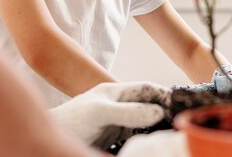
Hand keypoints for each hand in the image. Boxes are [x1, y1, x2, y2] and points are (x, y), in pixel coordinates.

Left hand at [49, 82, 169, 147]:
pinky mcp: (112, 138)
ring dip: (157, 126)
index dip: (164, 93)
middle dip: (164, 110)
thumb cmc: (71, 120)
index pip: (145, 88)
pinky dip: (146, 138)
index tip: (181, 103)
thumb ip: (128, 111)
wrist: (50, 137)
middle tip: (181, 120)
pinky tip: (152, 143)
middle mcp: (117, 105)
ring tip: (171, 132)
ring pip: (143, 121)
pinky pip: (135, 136)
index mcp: (114, 92)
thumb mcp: (101, 113)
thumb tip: (158, 111)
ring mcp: (115, 121)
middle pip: (147, 104)